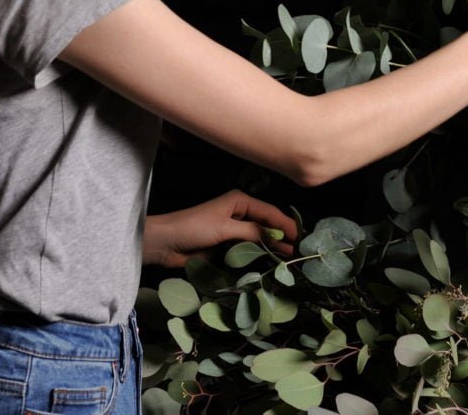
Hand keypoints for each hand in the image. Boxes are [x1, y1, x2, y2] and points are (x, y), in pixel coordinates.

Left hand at [143, 189, 297, 267]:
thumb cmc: (193, 228)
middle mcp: (239, 214)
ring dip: (273, 248)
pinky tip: (271, 265)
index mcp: (239, 201)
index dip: (286, 224)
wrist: (166, 243)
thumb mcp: (224, 228)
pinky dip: (260, 256)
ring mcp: (234, 231)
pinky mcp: (228, 246)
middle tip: (299, 253)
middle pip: (267, 225)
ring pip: (260, 239)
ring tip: (290, 262)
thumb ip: (252, 232)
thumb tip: (277, 238)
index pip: (270, 212)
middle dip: (282, 237)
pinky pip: (249, 251)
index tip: (301, 239)